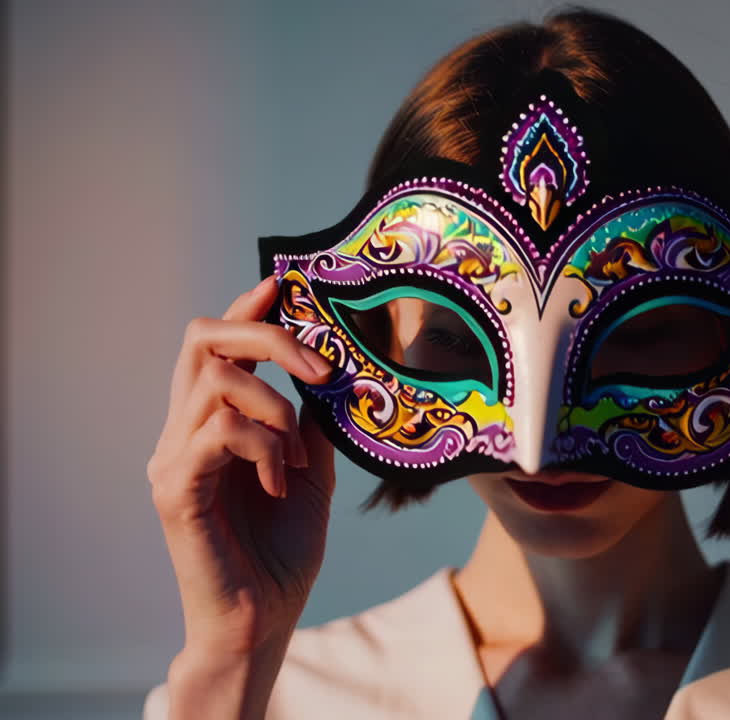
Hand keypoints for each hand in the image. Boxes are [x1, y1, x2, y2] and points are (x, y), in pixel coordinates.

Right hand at [147, 276, 336, 659]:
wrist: (261, 619)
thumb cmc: (281, 550)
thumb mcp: (309, 472)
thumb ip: (308, 423)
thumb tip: (326, 374)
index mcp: (210, 424)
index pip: (215, 345)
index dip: (245, 309)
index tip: (283, 284)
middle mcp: (181, 432)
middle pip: (202, 341)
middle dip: (266, 337)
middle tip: (319, 368)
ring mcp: (172, 459)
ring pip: (214, 381)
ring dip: (274, 408)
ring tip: (296, 460)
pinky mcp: (175, 490)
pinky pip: (220, 432)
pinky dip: (264, 447)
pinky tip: (281, 483)